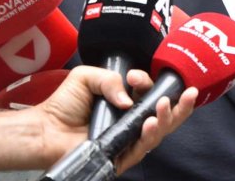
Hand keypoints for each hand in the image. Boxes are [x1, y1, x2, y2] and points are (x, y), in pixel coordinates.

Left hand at [0, 66, 197, 172]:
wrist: (44, 129)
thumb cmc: (64, 104)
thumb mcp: (87, 77)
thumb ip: (110, 79)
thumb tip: (128, 99)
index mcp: (127, 102)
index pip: (149, 93)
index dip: (149, 83)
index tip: (136, 77)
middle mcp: (131, 121)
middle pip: (164, 116)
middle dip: (180, 105)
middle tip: (189, 93)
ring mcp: (127, 140)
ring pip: (158, 132)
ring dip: (167, 118)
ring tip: (165, 105)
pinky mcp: (120, 157)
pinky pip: (141, 148)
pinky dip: (149, 134)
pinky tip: (151, 122)